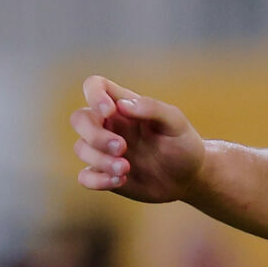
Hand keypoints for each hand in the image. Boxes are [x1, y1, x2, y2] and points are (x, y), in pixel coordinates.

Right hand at [71, 75, 205, 203]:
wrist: (188, 178)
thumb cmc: (183, 144)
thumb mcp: (176, 123)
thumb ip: (152, 108)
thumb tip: (121, 104)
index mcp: (125, 106)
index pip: (96, 86)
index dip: (94, 95)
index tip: (109, 111)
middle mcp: (111, 125)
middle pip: (79, 118)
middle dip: (95, 135)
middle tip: (123, 148)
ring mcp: (104, 150)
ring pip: (81, 148)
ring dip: (101, 160)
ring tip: (126, 169)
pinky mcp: (104, 174)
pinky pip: (84, 176)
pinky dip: (97, 180)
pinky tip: (120, 180)